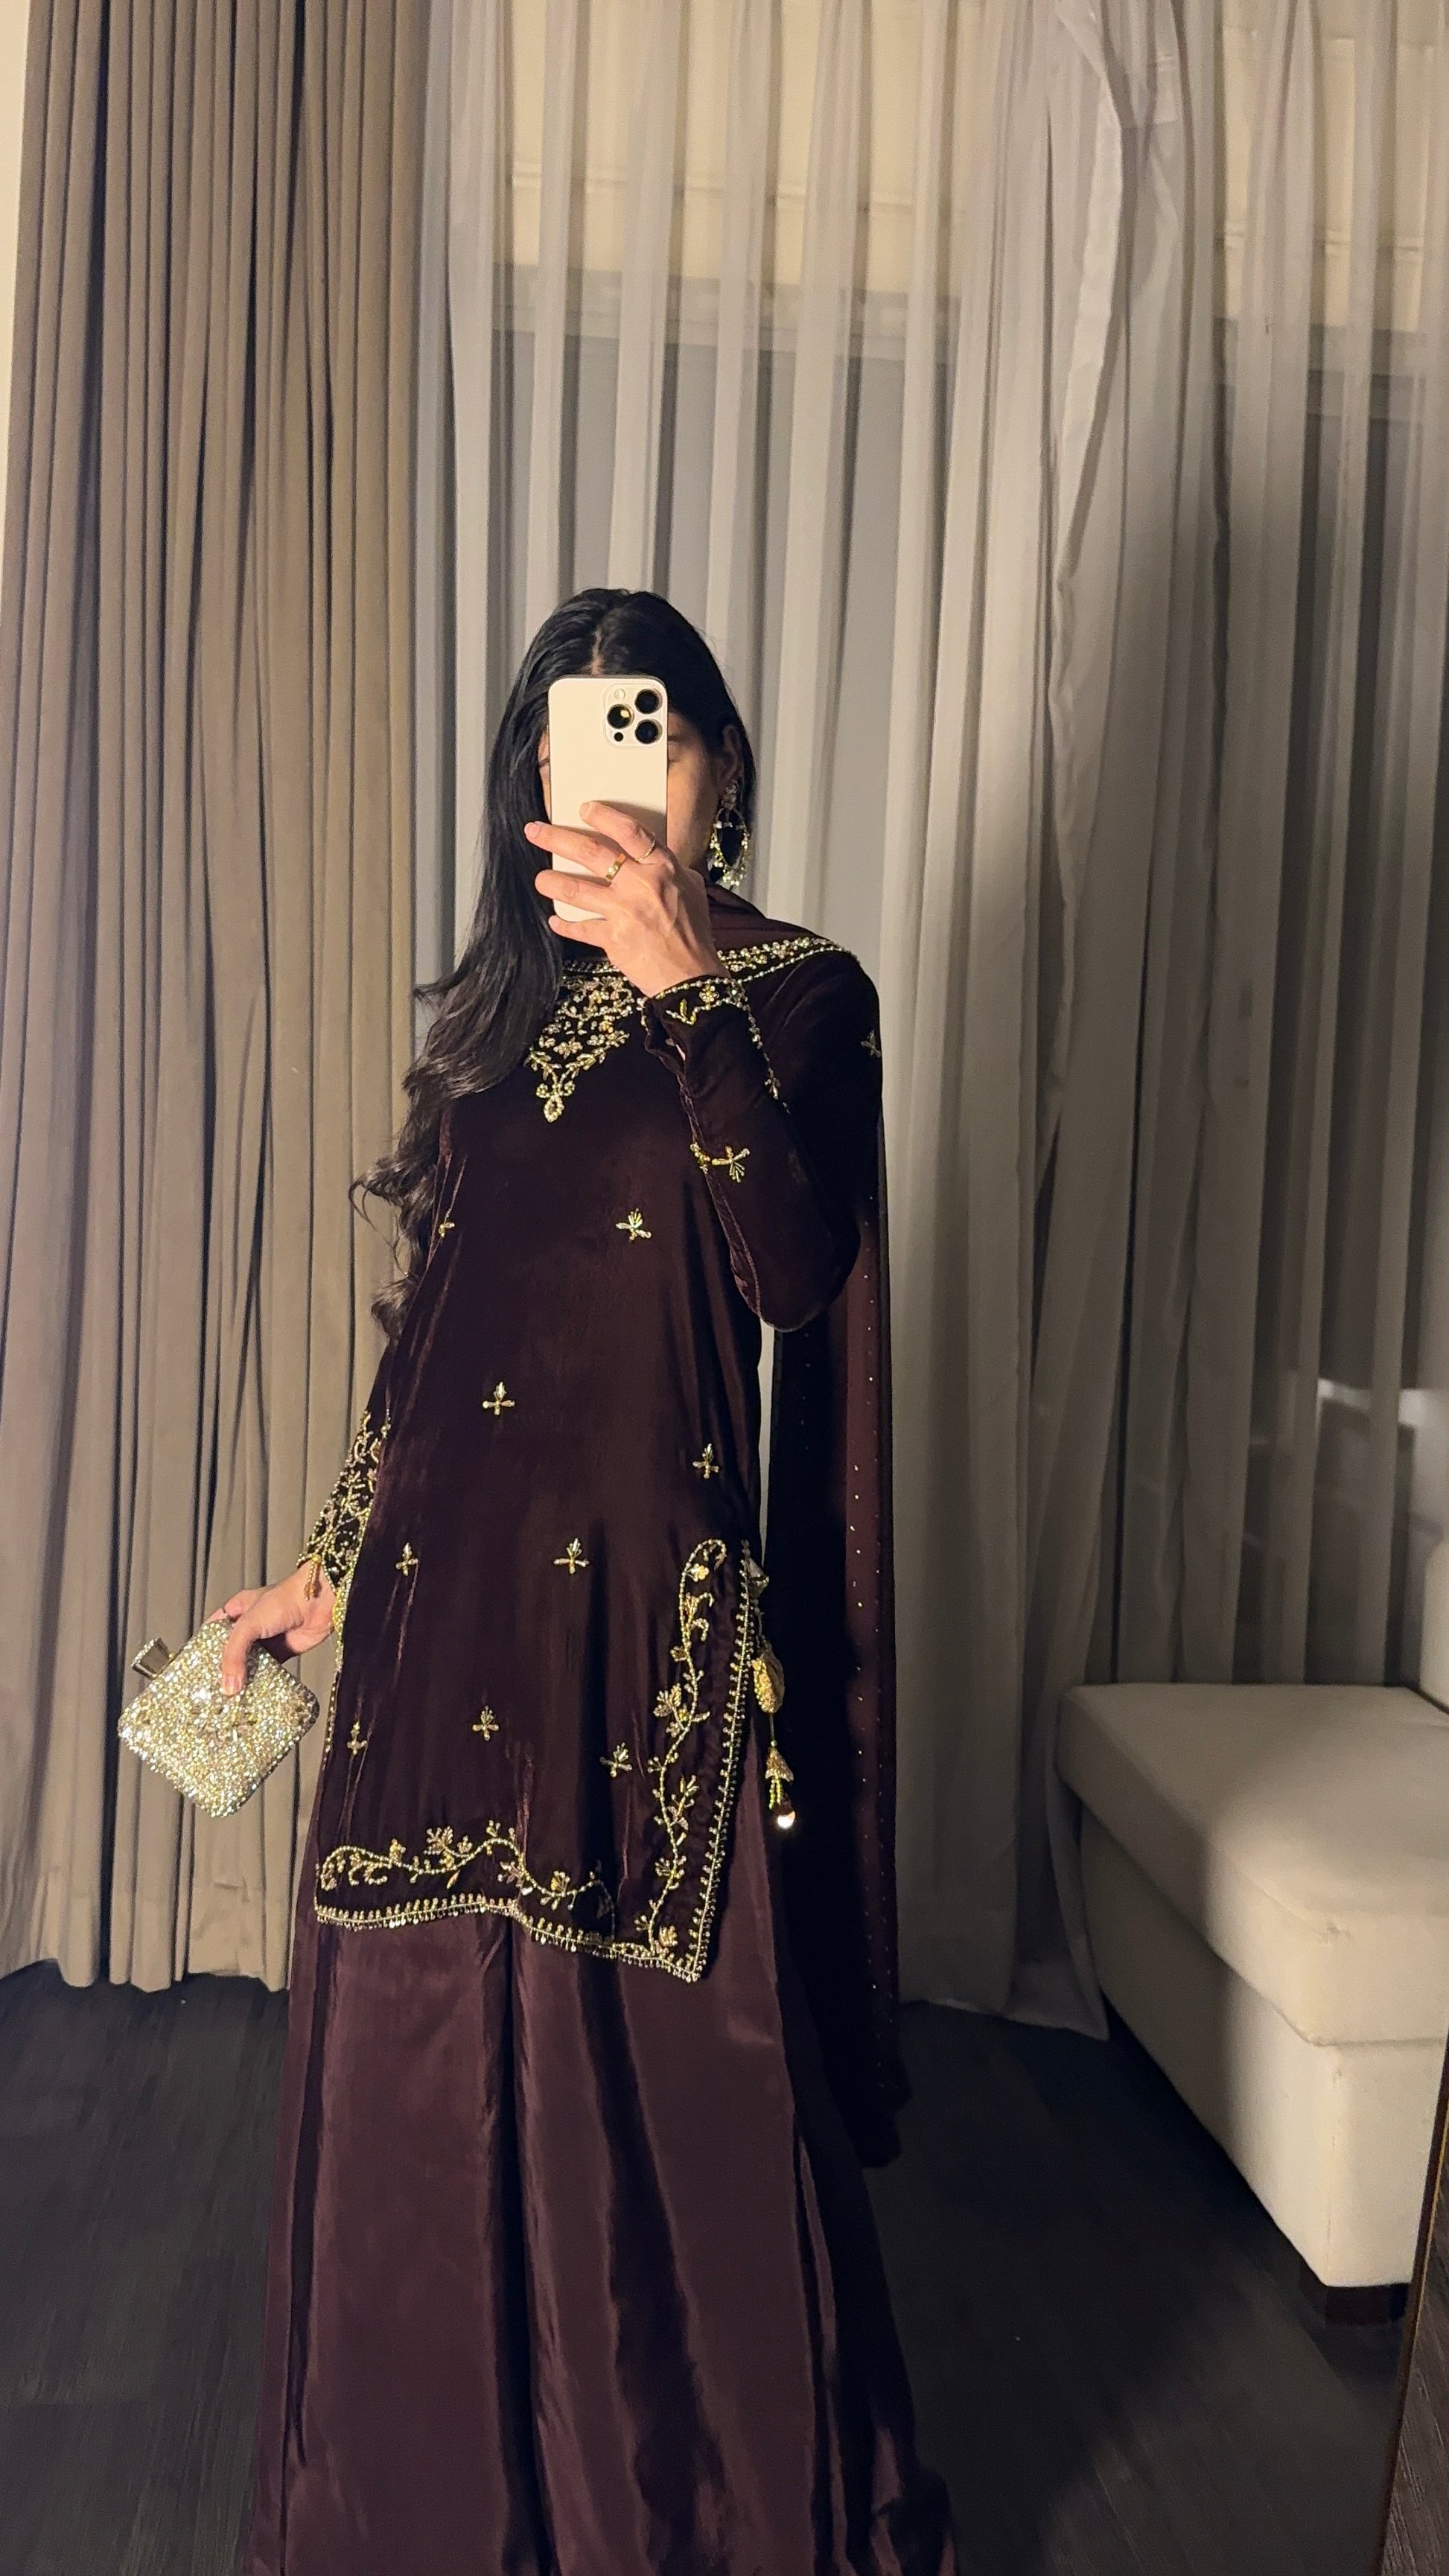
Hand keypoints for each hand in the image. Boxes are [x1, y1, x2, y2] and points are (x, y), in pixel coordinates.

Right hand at [206, 1564, 335, 1695]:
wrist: (318, 1603)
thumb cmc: (285, 1600)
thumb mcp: (248, 1624)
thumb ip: (235, 1654)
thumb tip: (229, 1685)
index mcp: (236, 1610)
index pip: (213, 1632)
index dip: (204, 1648)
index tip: (195, 1668)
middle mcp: (249, 1626)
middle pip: (230, 1651)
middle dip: (223, 1669)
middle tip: (210, 1689)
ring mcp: (266, 1640)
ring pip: (248, 1663)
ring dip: (241, 1678)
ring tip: (228, 1697)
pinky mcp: (281, 1652)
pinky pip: (266, 1670)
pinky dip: (259, 1681)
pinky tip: (251, 1693)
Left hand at [525, 803, 722, 996]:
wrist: (692, 976)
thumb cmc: (693, 934)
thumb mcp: (691, 888)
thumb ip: (667, 868)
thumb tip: (649, 853)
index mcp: (663, 868)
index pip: (629, 831)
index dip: (603, 817)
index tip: (584, 809)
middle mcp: (641, 885)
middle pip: (592, 852)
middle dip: (558, 838)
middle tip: (536, 831)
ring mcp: (624, 911)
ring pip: (576, 888)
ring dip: (552, 881)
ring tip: (540, 878)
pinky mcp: (613, 938)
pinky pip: (580, 928)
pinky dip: (565, 924)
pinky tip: (555, 919)